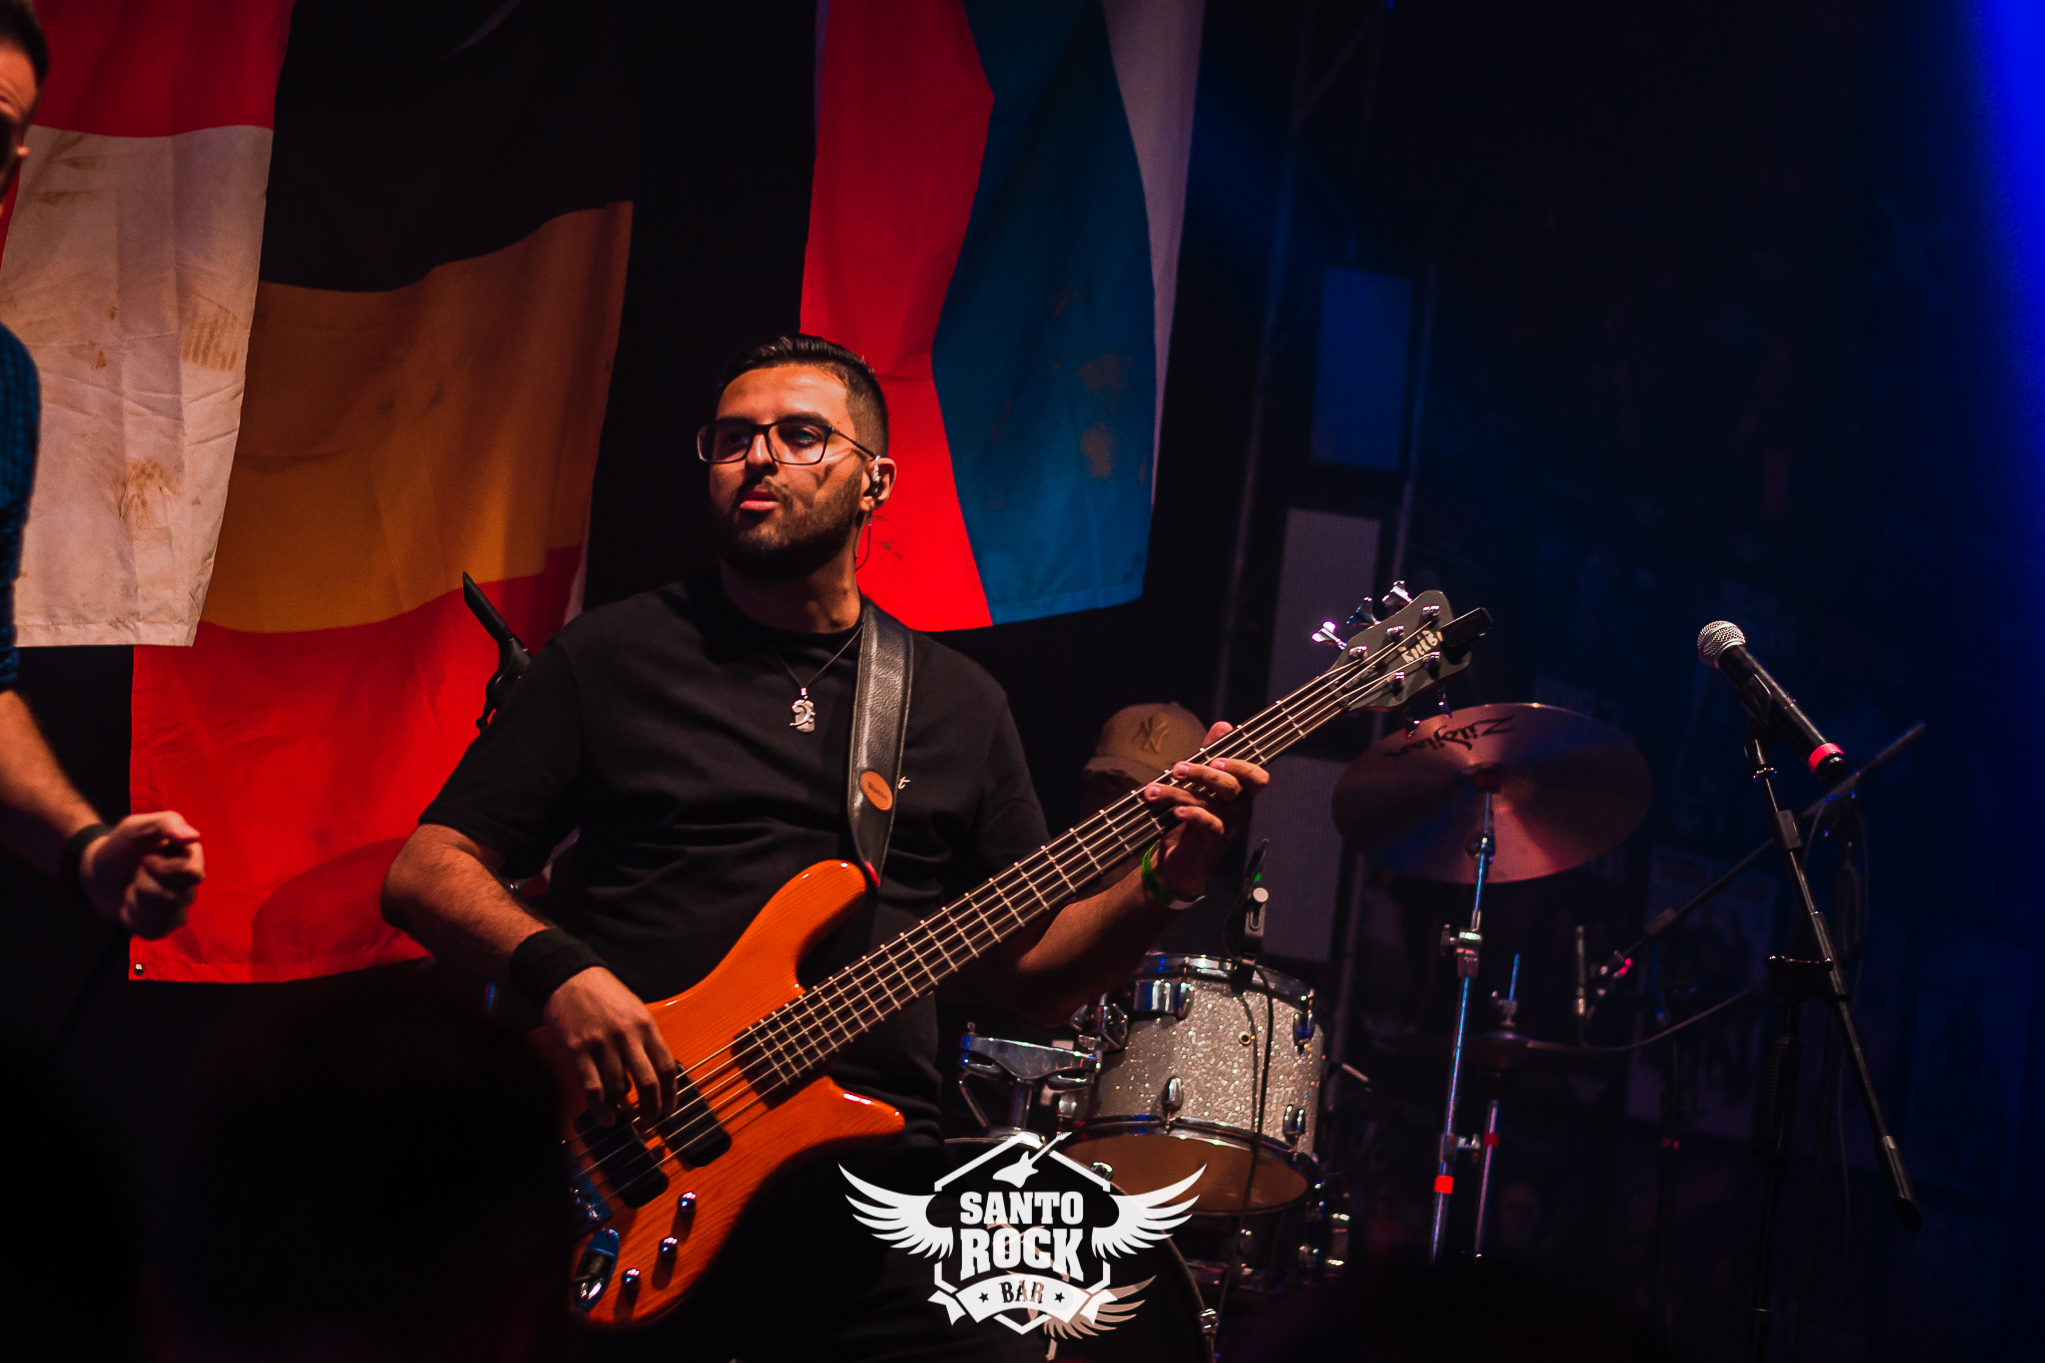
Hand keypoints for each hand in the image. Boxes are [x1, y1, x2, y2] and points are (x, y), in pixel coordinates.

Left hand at [79, 811, 204, 938]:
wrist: (97, 873)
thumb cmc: (120, 846)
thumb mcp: (137, 826)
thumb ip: (166, 825)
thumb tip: (194, 837)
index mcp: (190, 858)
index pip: (191, 874)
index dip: (163, 870)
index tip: (146, 859)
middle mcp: (189, 885)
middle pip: (173, 898)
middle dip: (143, 885)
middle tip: (136, 873)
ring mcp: (178, 907)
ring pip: (162, 916)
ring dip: (135, 902)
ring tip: (131, 888)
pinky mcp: (163, 925)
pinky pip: (153, 930)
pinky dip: (132, 919)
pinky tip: (130, 905)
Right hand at [542, 965, 677, 1124]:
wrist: (570, 977)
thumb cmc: (604, 993)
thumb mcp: (635, 1010)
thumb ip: (645, 1039)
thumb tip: (656, 1073)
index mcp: (645, 1025)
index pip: (666, 1066)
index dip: (670, 1093)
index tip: (669, 1108)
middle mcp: (626, 1035)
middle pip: (648, 1083)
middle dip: (652, 1109)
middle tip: (650, 1121)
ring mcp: (601, 1044)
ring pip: (619, 1088)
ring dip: (622, 1107)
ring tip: (622, 1115)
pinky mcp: (578, 1050)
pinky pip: (593, 1087)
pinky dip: (601, 1108)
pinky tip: (606, 1118)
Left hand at [1140, 722, 1268, 898]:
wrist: (1179, 863)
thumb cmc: (1191, 819)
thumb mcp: (1198, 784)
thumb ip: (1210, 756)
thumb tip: (1223, 724)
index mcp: (1238, 793)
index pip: (1256, 776)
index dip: (1242, 765)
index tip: (1216, 757)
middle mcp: (1237, 808)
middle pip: (1231, 784)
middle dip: (1203, 772)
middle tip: (1177, 768)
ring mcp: (1227, 826)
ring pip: (1211, 802)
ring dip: (1179, 792)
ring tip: (1154, 790)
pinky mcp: (1213, 842)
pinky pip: (1209, 824)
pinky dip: (1193, 814)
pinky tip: (1177, 812)